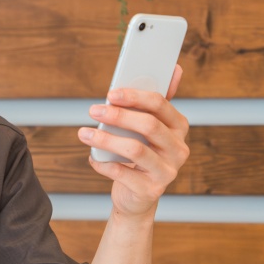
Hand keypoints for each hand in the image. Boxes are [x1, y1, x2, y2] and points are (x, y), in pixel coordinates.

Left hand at [78, 65, 189, 219]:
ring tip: (84, 133)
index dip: (134, 96)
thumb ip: (157, 101)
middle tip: (94, 110)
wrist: (138, 196)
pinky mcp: (152, 191)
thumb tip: (175, 67)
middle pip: (148, 125)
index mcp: (179, 127)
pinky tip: (93, 158)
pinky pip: (123, 173)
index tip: (110, 94)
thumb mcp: (150, 127)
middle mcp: (179, 149)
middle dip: (118, 115)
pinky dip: (103, 164)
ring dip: (105, 139)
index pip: (160, 104)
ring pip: (135, 149)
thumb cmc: (141, 153)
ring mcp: (168, 172)